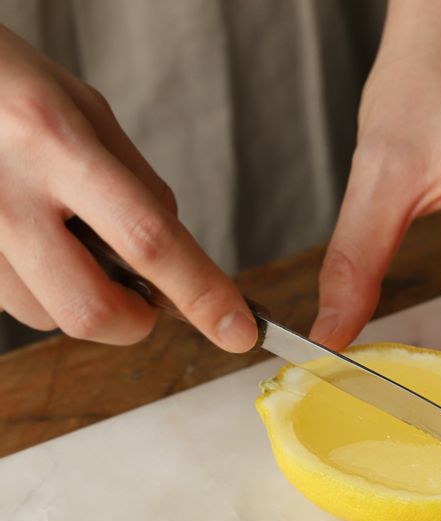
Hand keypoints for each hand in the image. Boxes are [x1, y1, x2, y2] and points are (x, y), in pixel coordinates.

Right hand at [0, 26, 255, 350]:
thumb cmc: (13, 88)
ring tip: (66, 238)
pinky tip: (34, 240)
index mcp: (56, 142)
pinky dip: (45, 288)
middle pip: (93, 310)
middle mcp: (8, 193)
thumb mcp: (88, 114)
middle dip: (135, 321)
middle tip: (143, 295)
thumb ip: (139, 188)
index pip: (149, 240)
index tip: (239, 332)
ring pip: (50, 316)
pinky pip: (17, 305)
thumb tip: (178, 262)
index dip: (201, 294)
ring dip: (83, 298)